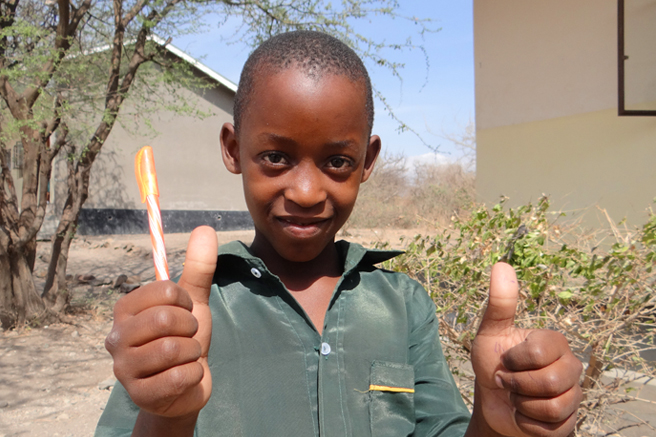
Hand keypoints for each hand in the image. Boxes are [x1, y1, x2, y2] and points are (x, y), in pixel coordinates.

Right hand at [105, 226, 217, 418]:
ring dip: (194, 352)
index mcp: (125, 309)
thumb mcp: (194, 302)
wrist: (186, 385)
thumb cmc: (184, 338)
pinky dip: (194, 374)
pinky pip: (179, 376)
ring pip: (175, 349)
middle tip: (187, 336)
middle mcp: (116, 337)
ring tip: (186, 356)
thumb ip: (198, 267)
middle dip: (191, 328)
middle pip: (167, 319)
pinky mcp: (139, 395)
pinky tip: (185, 375)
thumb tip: (205, 227)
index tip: (185, 311)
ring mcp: (124, 368)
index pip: (165, 291)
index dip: (186, 301)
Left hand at [470, 262, 582, 436]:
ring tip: (516, 396)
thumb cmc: (492, 363)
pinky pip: (551, 427)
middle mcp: (570, 366)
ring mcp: (573, 395)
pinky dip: (527, 423)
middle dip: (516, 384)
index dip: (514, 360)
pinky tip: (523, 414)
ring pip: (552, 406)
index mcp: (554, 342)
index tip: (505, 360)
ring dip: (522, 404)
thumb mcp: (490, 332)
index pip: (540, 351)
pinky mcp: (568, 422)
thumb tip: (502, 265)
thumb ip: (499, 303)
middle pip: (551, 382)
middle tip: (506, 380)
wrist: (491, 402)